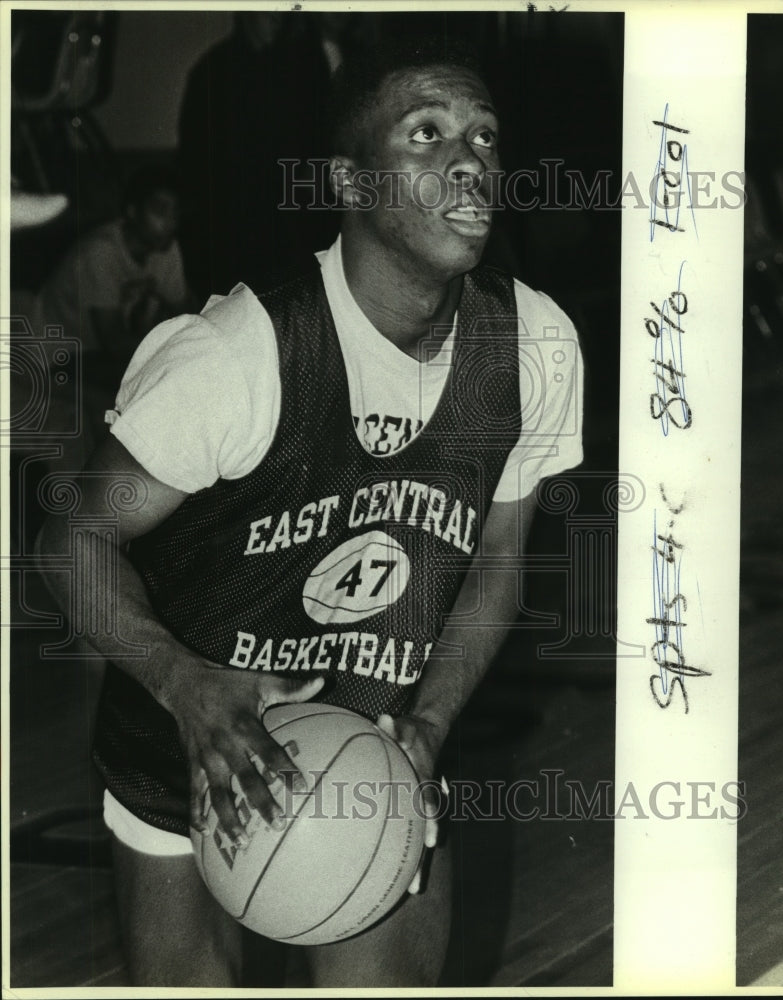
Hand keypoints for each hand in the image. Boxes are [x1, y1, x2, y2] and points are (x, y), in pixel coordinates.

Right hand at [165, 659, 323, 845]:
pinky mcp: (192, 763)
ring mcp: (207, 757)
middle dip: (261, 803)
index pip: (269, 752)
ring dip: (229, 819)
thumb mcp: (259, 680)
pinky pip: (194, 792)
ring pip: (218, 794)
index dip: (285, 770)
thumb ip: (291, 686)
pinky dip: (196, 812)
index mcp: (245, 726)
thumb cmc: (227, 683)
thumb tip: (323, 681)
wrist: (183, 683)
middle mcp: (225, 745)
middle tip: (277, 824)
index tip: (302, 787)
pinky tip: (202, 833)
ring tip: (242, 842)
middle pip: (245, 779)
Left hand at [376, 712, 445, 894]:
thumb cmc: (413, 732)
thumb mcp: (407, 725)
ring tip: (411, 890)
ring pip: (420, 838)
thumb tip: (385, 720)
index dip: (430, 819)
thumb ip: (396, 727)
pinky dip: (403, 852)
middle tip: (416, 883)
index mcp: (427, 780)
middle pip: (427, 832)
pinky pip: (408, 833)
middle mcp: (428, 799)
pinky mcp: (413, 812)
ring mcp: (423, 808)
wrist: (429, 733)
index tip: (431, 839)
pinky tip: (389, 874)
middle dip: (423, 858)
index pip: (430, 802)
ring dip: (418, 863)